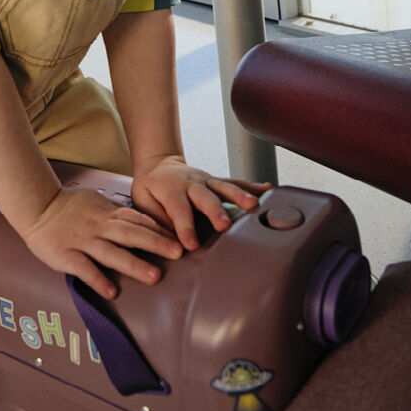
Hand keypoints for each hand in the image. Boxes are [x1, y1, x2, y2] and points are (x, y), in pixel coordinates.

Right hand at [21, 187, 185, 300]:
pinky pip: (84, 268)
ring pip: (111, 253)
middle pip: (130, 234)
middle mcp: (98, 226)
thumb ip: (117, 212)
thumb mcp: (97, 201)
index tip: (179, 239)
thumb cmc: (68, 206)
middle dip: (155, 243)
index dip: (159, 229)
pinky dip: (98, 279)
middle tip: (178, 253)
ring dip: (133, 264)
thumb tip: (143, 221)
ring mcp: (82, 241)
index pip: (137, 220)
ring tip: (154, 276)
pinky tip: (112, 291)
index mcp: (107, 213)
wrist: (37, 206)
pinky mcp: (66, 255)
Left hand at [130, 154, 270, 251]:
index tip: (190, 245)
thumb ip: (155, 219)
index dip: (185, 227)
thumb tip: (169, 240)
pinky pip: (236, 183)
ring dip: (239, 196)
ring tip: (253, 205)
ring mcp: (207, 181)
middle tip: (224, 225)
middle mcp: (191, 184)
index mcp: (170, 190)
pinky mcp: (217, 182)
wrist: (158, 164)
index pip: (178, 209)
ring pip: (224, 187)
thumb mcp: (142, 201)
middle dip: (215, 211)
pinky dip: (253, 186)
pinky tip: (268, 190)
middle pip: (205, 197)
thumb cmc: (150, 189)